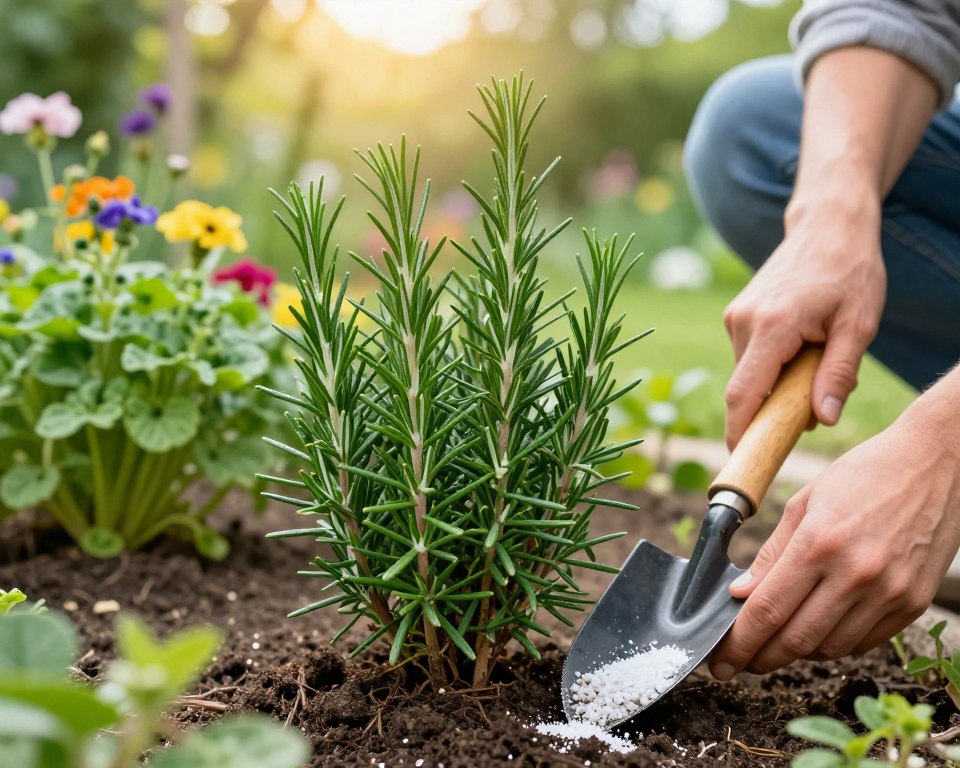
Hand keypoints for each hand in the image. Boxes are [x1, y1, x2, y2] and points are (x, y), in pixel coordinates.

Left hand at [710, 402, 959, 679]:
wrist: (935, 463)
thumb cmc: (863, 475)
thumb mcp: (804, 502)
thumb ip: (771, 552)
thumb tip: (740, 594)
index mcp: (820, 543)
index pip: (768, 609)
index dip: (739, 642)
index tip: (721, 660)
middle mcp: (856, 573)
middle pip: (796, 639)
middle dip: (761, 657)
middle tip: (741, 661)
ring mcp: (890, 592)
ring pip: (831, 648)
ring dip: (798, 653)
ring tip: (777, 642)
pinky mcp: (914, 603)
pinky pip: (865, 642)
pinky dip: (835, 644)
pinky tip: (818, 629)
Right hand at [722, 206, 885, 447]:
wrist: (828, 226)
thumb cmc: (850, 272)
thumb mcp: (858, 326)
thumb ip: (837, 375)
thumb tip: (821, 421)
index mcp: (773, 326)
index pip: (744, 394)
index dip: (739, 432)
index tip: (741, 460)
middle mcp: (744, 321)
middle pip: (747, 389)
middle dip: (772, 409)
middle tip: (812, 405)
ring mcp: (736, 316)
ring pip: (748, 374)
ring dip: (775, 385)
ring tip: (815, 362)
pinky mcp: (736, 314)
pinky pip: (749, 357)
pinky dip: (771, 367)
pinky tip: (801, 348)